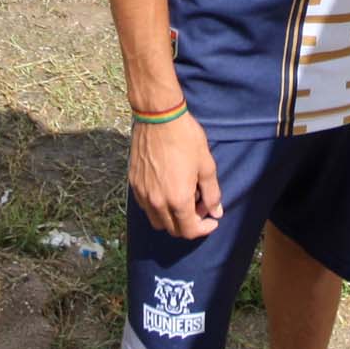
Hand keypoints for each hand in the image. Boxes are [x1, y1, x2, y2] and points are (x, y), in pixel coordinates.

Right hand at [130, 108, 222, 239]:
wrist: (158, 117)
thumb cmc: (186, 138)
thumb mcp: (206, 165)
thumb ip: (212, 193)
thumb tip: (216, 212)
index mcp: (177, 199)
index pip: (190, 231)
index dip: (204, 229)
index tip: (212, 220)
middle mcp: (157, 202)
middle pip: (173, 230)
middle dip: (190, 224)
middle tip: (200, 207)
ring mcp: (142, 193)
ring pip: (157, 221)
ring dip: (173, 218)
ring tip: (184, 199)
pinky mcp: (133, 184)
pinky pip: (146, 207)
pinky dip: (159, 208)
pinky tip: (168, 191)